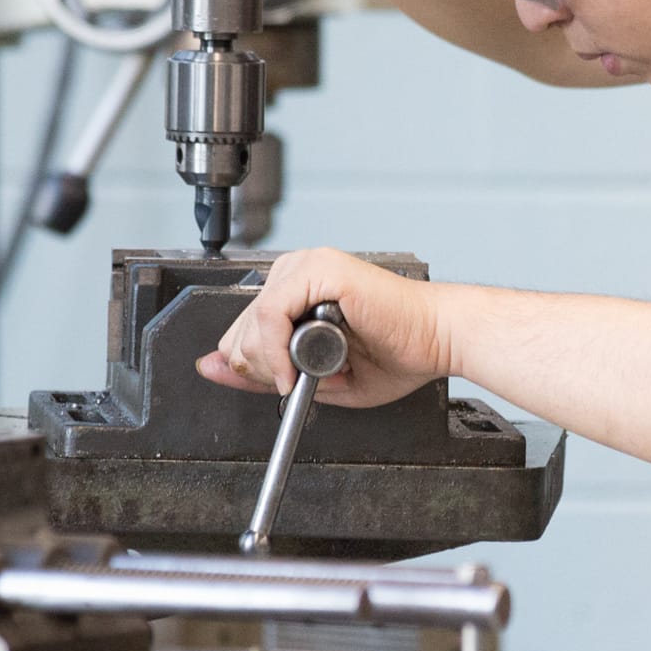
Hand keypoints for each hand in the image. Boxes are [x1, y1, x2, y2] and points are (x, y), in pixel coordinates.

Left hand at [200, 247, 451, 408]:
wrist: (438, 339)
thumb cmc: (396, 353)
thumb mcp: (316, 373)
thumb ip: (264, 370)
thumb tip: (211, 367)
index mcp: (296, 287)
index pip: (242, 327)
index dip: (252, 364)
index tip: (274, 384)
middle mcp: (297, 270)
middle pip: (240, 327)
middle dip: (261, 367)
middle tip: (296, 383)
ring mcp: (307, 265)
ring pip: (252, 323)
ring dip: (273, 362)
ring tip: (310, 373)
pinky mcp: (321, 270)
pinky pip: (271, 315)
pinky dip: (278, 351)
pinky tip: (296, 369)